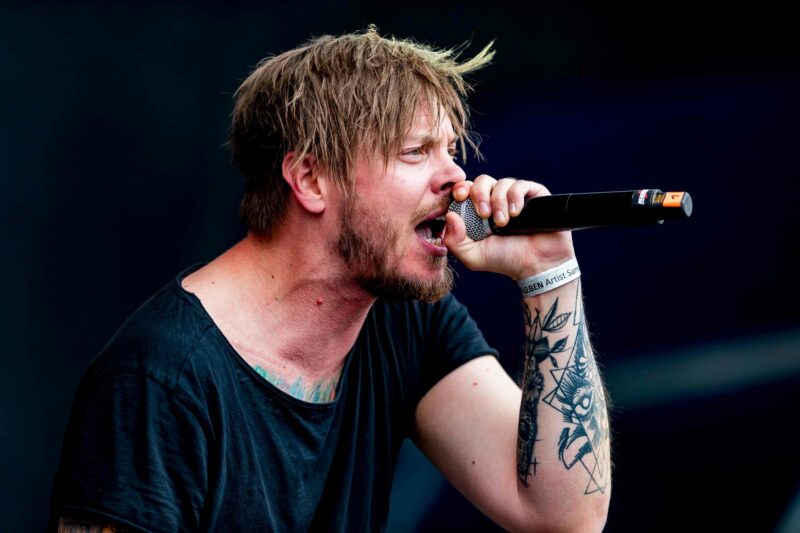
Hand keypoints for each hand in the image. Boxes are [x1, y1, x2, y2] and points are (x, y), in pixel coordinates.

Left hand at [444, 175, 575, 278]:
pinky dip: (515, 197)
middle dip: (480, 194)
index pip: (466, 189)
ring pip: (502, 182)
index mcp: (478, 211)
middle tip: (484, 215)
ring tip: (503, 223)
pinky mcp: (534, 196)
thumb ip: (454, 241)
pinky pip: (521, 185)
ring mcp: (516, 197)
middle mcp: (496, 200)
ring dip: (499, 201)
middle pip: (483, 180)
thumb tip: (450, 215)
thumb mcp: (472, 256)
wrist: (537, 265)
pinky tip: (515, 213)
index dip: (461, 188)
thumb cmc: (505, 260)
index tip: (460, 197)